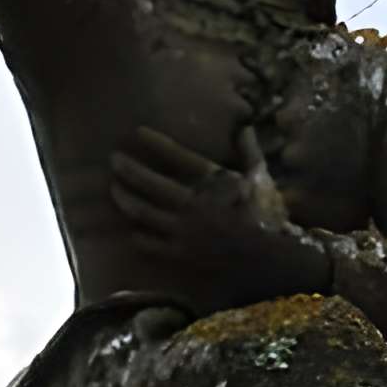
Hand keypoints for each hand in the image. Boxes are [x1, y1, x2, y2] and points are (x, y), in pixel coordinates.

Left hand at [110, 125, 331, 309]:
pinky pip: (150, 243)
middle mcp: (195, 205)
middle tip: (114, 159)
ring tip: (114, 188)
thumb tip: (245, 125)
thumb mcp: (261, 179)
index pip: (179, 156)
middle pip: (151, 183)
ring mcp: (185, 232)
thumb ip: (249, 152)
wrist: (272, 261)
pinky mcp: (181, 255)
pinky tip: (132, 228)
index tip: (137, 132)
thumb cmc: (268, 217)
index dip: (156, 143)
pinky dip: (139, 234)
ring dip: (126, 199)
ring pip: (144, 213)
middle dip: (130, 169)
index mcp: (214, 182)